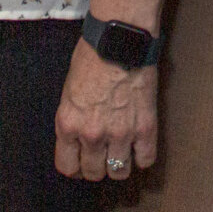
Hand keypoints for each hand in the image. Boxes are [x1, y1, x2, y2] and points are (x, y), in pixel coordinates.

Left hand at [54, 39, 158, 180]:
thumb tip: (78, 136)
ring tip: (121, 152)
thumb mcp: (69, 90)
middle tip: (102, 156)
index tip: (81, 161)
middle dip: (96, 167)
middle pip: (93, 172)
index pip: (67, 166)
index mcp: (68, 124)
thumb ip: (73, 118)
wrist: (120, 39)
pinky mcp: (145, 127)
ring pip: (118, 172)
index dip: (75, 167)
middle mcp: (92, 134)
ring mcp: (120, 134)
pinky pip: (145, 159)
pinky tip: (139, 147)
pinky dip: (142, 157)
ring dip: (119, 165)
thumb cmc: (93, 56)